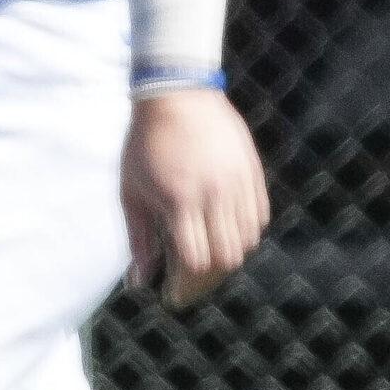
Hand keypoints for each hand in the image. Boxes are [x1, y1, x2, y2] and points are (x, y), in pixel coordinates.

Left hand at [122, 87, 268, 306]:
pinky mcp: (252, 174)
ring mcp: (238, 184)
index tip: (172, 296)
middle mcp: (215, 195)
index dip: (184, 287)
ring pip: (246, 243)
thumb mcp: (131, 189)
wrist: (176, 93)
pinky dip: (243, 235)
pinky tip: (222, 235)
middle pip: (225, 259)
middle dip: (206, 280)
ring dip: (226, 259)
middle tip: (188, 283)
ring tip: (203, 260)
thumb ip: (139, 237)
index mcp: (180, 199)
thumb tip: (140, 281)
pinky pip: (258, 219)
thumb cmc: (144, 142)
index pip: (194, 262)